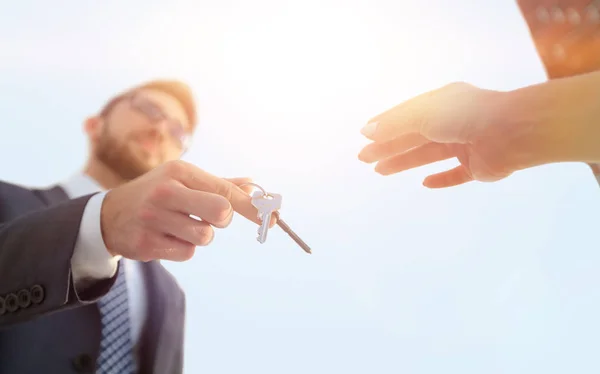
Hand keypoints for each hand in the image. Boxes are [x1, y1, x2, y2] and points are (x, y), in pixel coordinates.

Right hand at [100, 160, 271, 261]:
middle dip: (224, 219)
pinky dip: (184, 248)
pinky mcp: (147, 243)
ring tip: (182, 225)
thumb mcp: (183, 179)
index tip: (273, 218)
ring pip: (205, 237)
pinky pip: (187, 252)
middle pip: (221, 212)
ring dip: (201, 235)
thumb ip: (220, 185)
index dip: (254, 207)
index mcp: (180, 172)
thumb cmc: (158, 193)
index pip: (226, 190)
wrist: (111, 215)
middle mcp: (167, 192)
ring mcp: (154, 218)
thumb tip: (254, 188)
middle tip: (212, 217)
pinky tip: (167, 237)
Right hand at [358, 82, 518, 187]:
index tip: (365, 136)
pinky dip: (441, 179)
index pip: (406, 115)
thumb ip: (395, 124)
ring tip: (380, 171)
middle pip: (413, 136)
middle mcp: (452, 121)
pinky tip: (425, 184)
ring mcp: (466, 144)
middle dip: (388, 147)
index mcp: (441, 103)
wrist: (514, 131)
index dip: (385, 125)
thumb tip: (367, 131)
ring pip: (428, 154)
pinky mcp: (478, 165)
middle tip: (364, 158)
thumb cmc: (466, 116)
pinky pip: (456, 174)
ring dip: (404, 162)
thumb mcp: (423, 114)